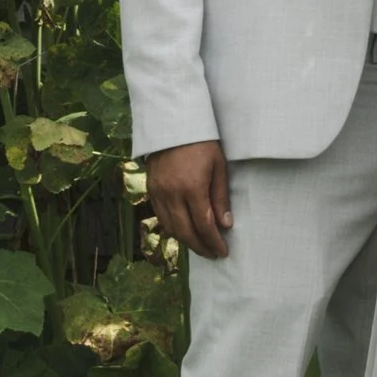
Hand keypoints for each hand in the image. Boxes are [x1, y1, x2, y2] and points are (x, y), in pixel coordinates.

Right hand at [144, 139, 231, 259]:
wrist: (173, 122)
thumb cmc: (202, 142)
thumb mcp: (218, 167)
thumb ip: (220, 198)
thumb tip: (225, 224)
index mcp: (192, 188)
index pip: (204, 225)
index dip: (214, 242)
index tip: (223, 252)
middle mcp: (172, 195)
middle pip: (185, 232)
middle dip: (200, 247)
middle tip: (212, 254)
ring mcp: (158, 193)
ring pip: (170, 227)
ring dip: (185, 240)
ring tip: (199, 245)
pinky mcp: (150, 189)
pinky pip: (160, 217)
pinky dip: (172, 228)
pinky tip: (183, 230)